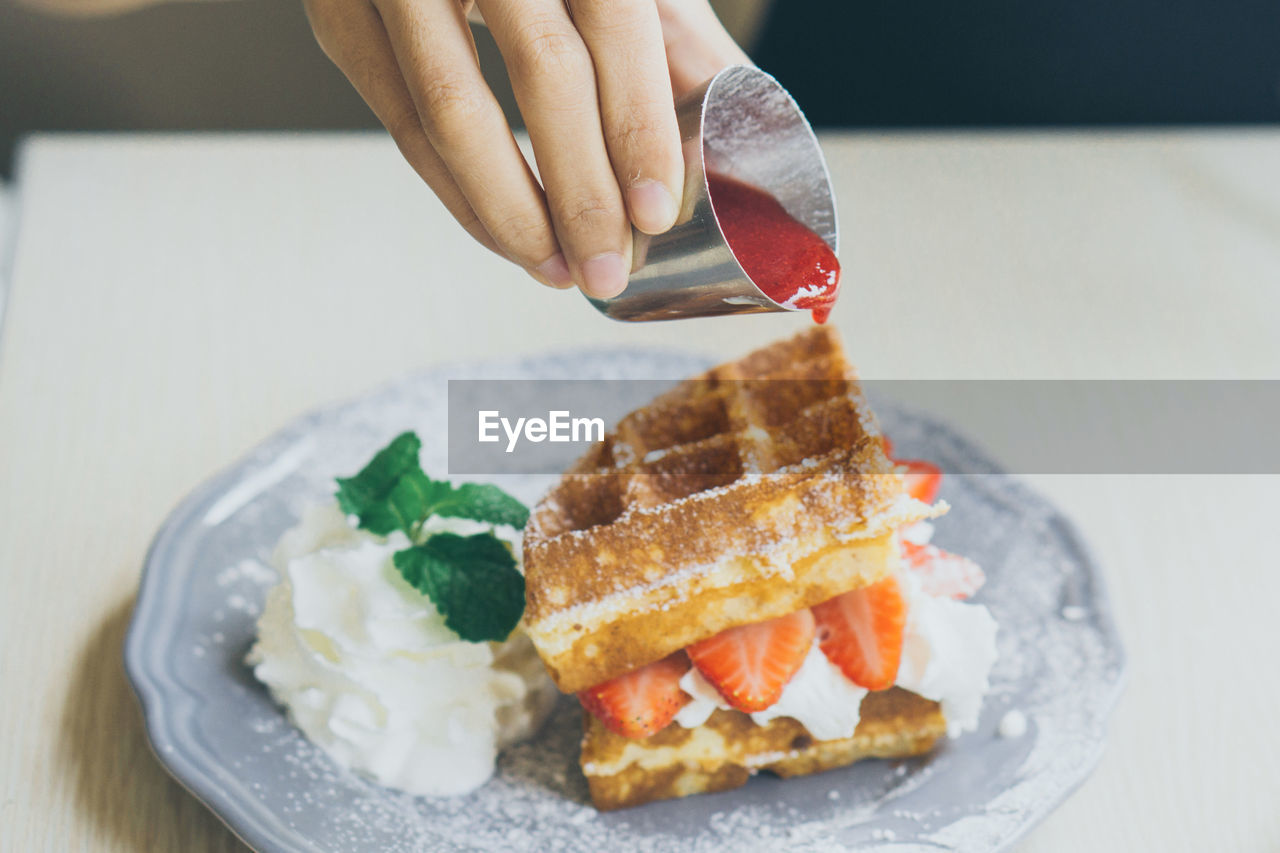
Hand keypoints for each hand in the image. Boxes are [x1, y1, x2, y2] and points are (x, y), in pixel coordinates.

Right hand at [303, 0, 749, 297]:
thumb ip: (670, 29)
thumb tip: (730, 118)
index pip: (610, 21)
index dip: (636, 123)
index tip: (655, 211)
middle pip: (542, 75)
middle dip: (582, 191)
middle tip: (609, 268)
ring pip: (454, 115)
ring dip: (513, 214)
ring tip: (560, 270)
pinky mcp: (340, 16)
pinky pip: (405, 128)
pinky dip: (458, 197)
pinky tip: (505, 235)